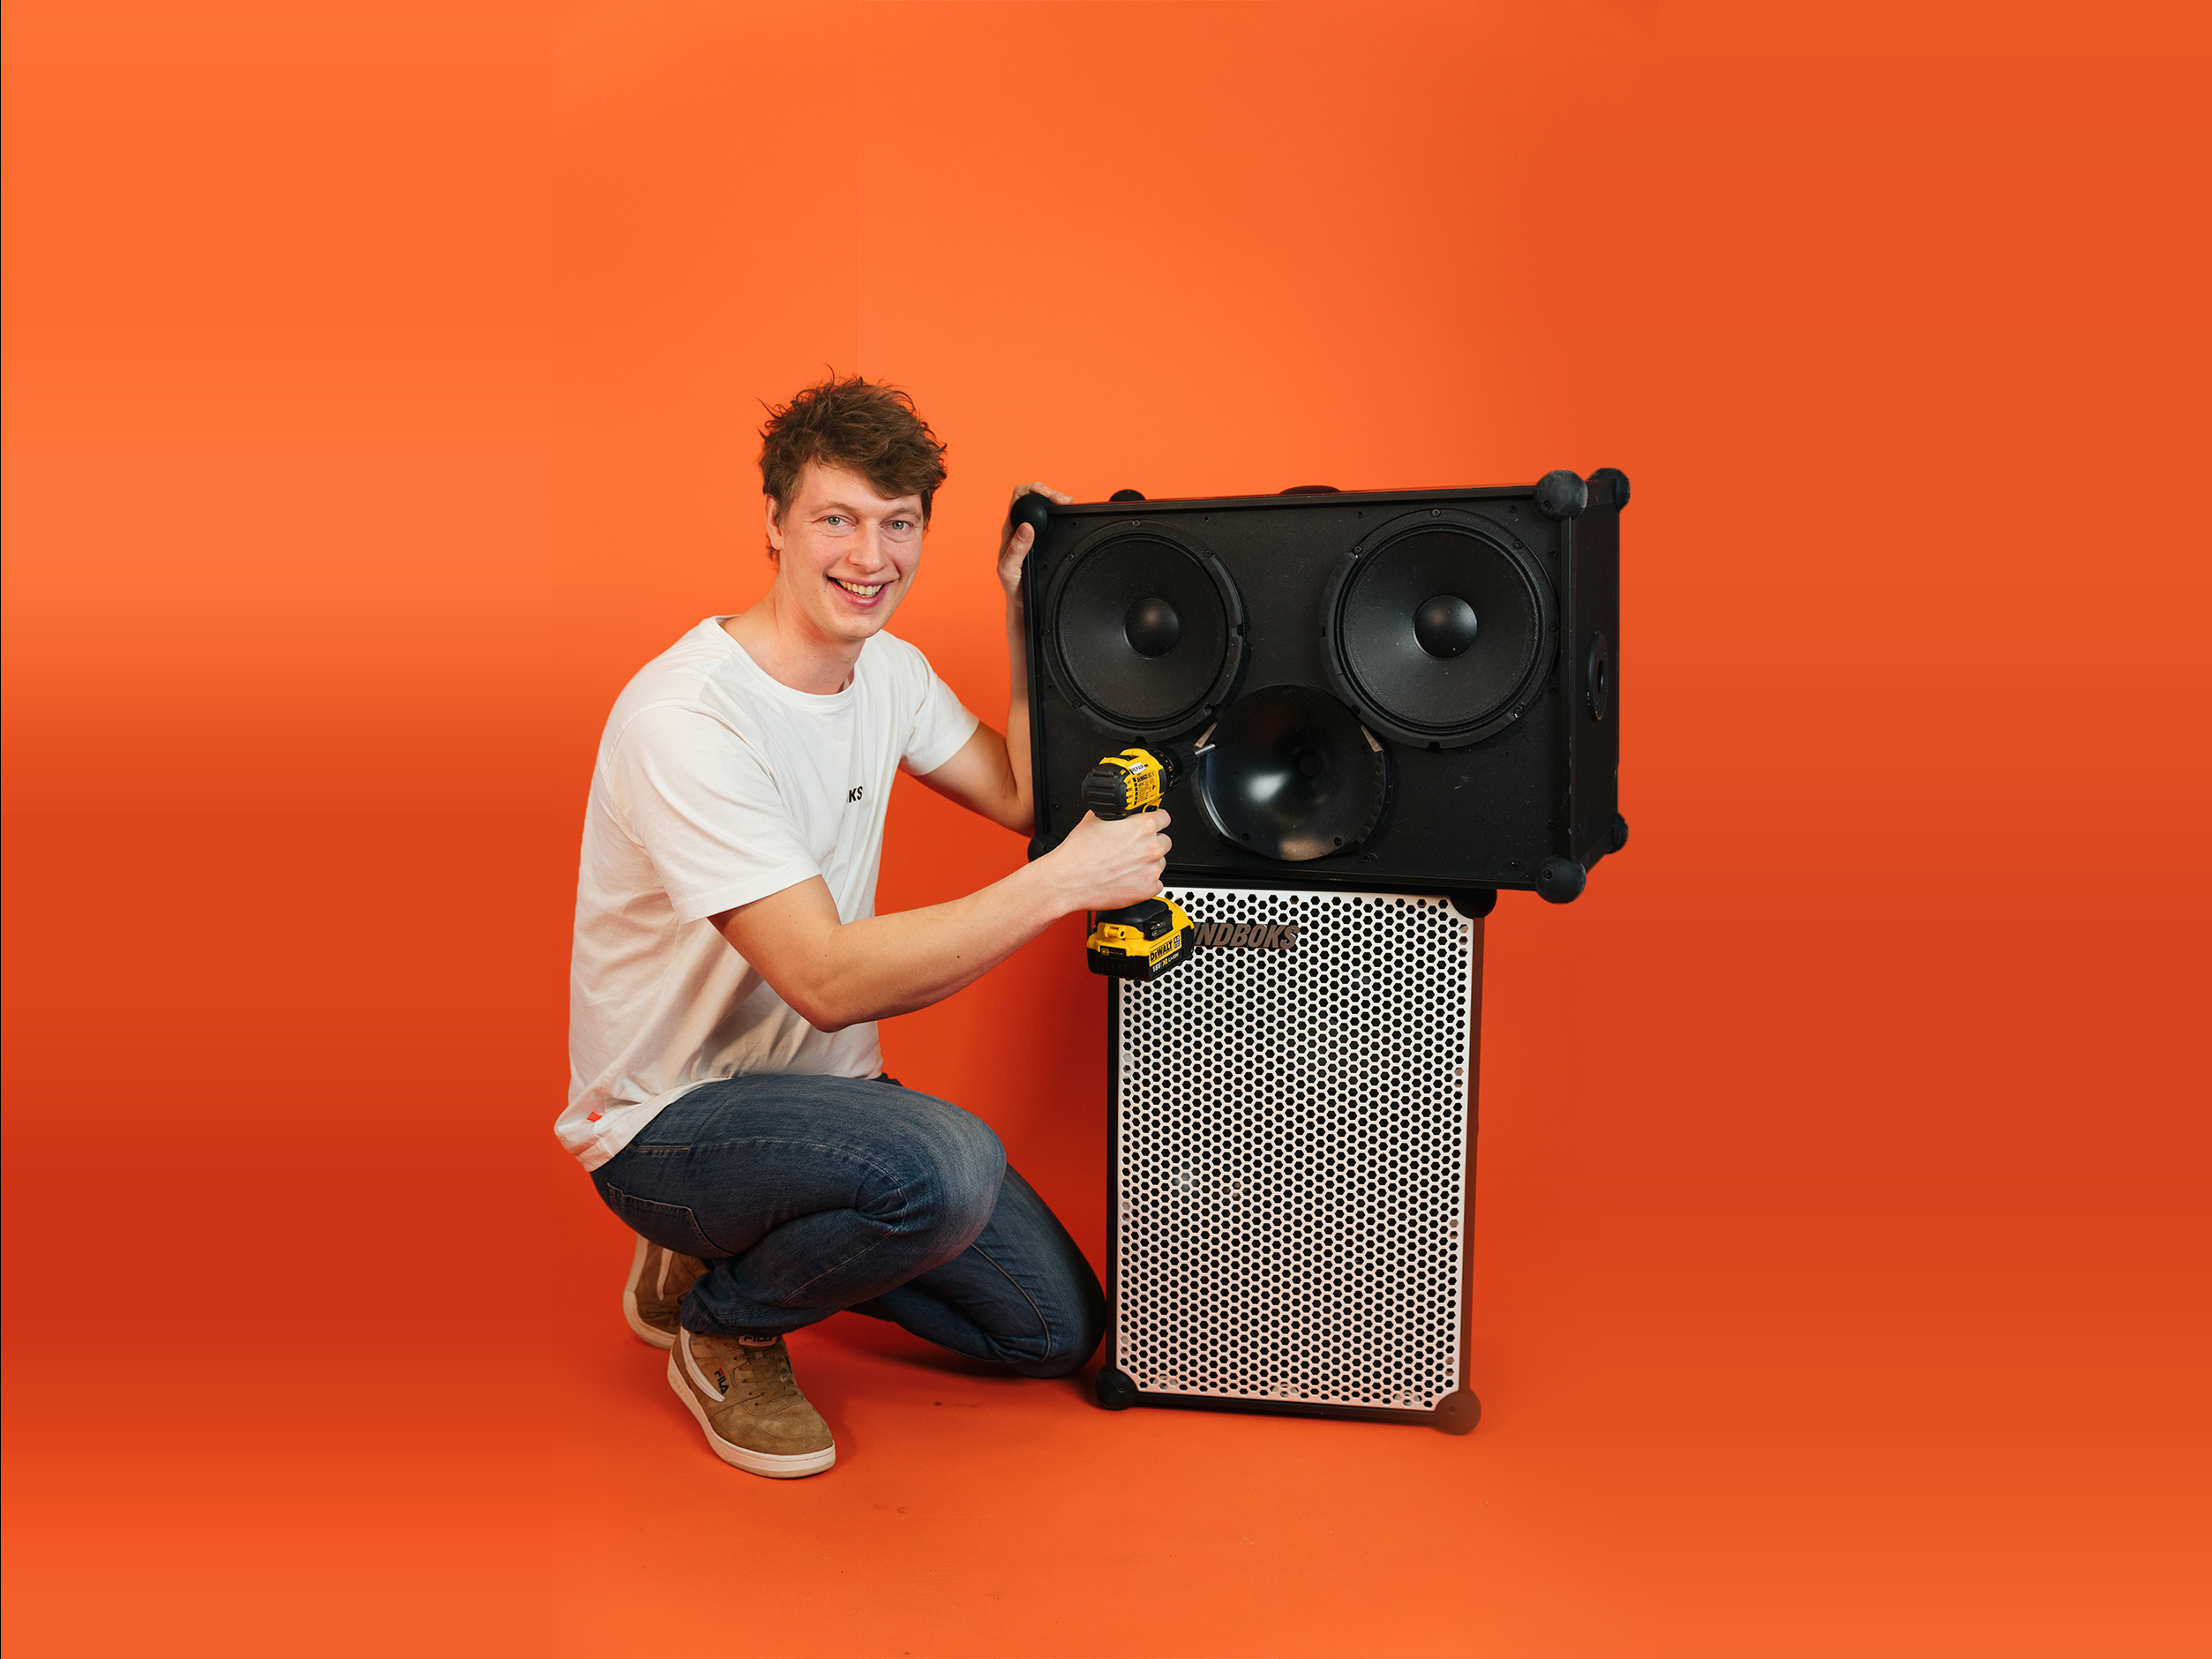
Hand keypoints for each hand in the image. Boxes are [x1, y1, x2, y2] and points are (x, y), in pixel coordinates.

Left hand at [999, 480, 1072, 603]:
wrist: (1023, 601)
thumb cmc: (1013, 586)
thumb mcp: (1009, 569)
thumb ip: (1016, 549)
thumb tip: (1027, 527)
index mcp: (1011, 529)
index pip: (1019, 497)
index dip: (1034, 490)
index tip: (1049, 497)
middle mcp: (1021, 527)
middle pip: (1033, 496)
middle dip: (1050, 492)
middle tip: (1065, 500)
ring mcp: (1034, 533)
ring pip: (1044, 507)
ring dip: (1057, 502)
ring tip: (1069, 505)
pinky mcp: (1045, 540)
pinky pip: (1053, 521)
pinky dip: (1062, 516)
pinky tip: (1068, 518)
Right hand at [1041, 810, 1170, 912]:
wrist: (1068, 880)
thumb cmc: (1079, 852)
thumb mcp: (1096, 818)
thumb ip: (1117, 814)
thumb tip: (1122, 812)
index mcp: (1143, 827)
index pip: (1164, 817)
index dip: (1155, 820)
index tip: (1151, 824)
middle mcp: (1151, 848)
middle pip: (1165, 841)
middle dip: (1151, 843)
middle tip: (1133, 848)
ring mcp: (1151, 871)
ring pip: (1160, 863)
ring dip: (1148, 863)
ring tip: (1126, 865)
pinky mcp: (1147, 890)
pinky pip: (1156, 883)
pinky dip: (1144, 881)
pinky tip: (1127, 878)